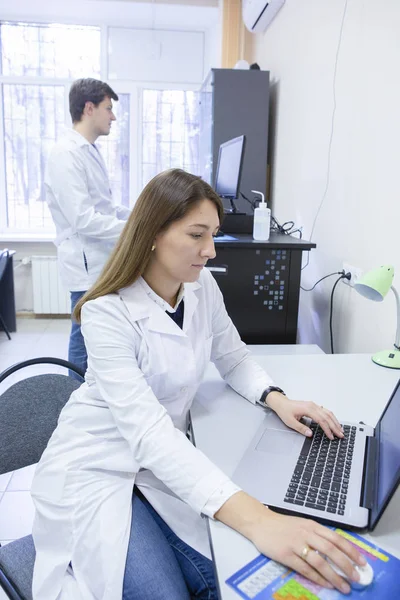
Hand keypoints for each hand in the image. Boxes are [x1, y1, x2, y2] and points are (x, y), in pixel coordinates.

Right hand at [250, 510, 365, 593]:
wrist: (260, 523)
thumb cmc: (282, 525)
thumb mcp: (303, 524)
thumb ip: (317, 534)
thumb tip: (337, 549)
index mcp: (312, 525)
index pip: (336, 538)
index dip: (351, 551)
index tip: (362, 562)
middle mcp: (306, 533)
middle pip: (331, 550)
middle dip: (347, 565)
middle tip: (357, 578)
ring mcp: (296, 544)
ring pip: (320, 562)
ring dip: (334, 576)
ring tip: (344, 587)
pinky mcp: (286, 555)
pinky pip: (305, 569)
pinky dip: (317, 578)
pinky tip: (326, 584)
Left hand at [266, 393, 343, 439]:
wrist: (281, 403)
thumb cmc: (284, 411)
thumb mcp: (290, 422)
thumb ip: (301, 428)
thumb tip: (310, 434)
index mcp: (308, 409)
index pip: (321, 420)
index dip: (327, 429)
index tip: (331, 436)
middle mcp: (312, 406)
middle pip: (327, 416)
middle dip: (335, 426)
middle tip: (341, 435)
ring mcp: (314, 405)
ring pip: (328, 413)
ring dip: (335, 421)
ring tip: (340, 429)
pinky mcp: (313, 406)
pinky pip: (325, 411)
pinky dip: (331, 417)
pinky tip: (334, 422)